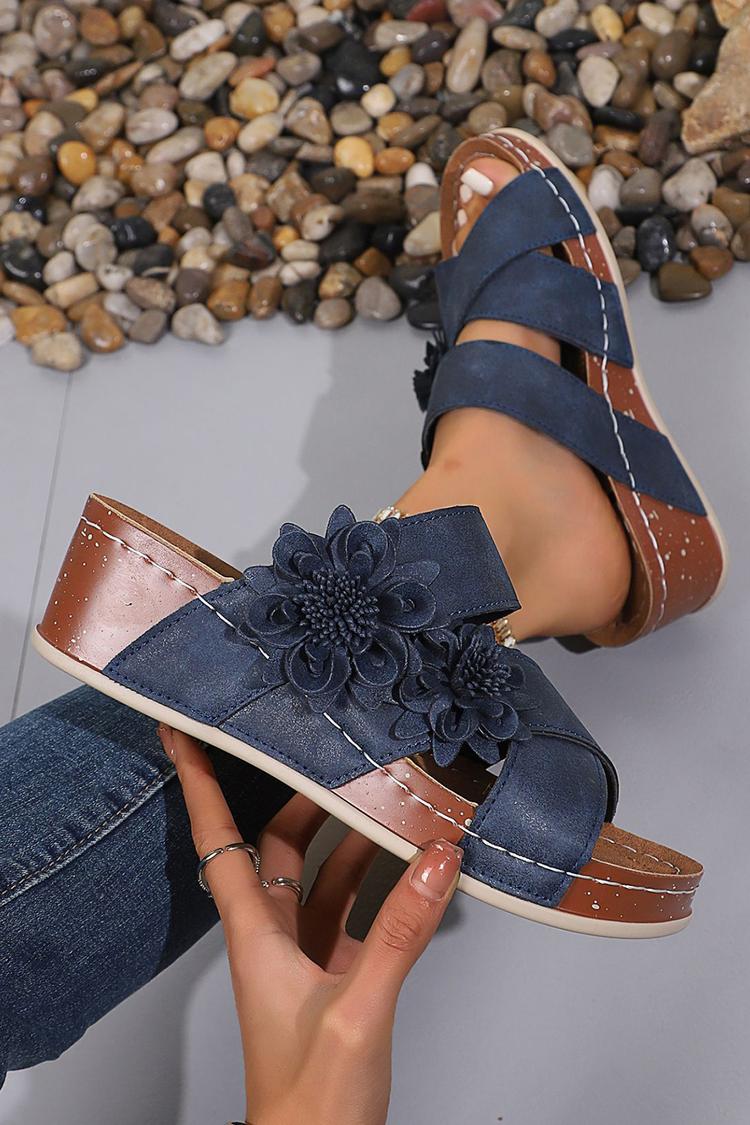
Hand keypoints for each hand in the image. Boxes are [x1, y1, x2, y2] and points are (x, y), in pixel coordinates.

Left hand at [158, 725, 461, 1124]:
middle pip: (276, 845)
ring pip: (319, 874)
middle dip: (296, 797)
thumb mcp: (357, 1008)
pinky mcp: (337, 977)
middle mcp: (273, 937)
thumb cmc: (309, 1104)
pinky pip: (353, 910)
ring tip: (382, 801)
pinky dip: (379, 884)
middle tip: (321, 755)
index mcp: (254, 936)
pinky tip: (408, 868)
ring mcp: (304, 956)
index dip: (197, 784)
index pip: (218, 841)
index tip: (183, 733)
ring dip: (348, 839)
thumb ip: (399, 930)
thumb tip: (434, 860)